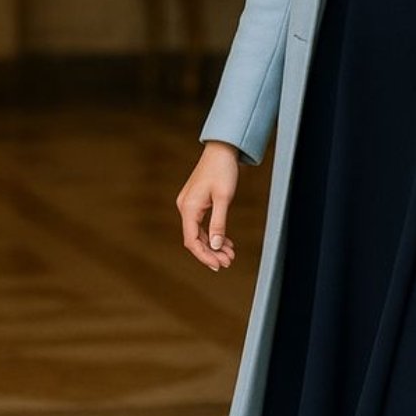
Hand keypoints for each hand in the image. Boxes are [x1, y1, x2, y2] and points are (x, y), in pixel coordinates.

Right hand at [176, 140, 240, 271]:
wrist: (222, 149)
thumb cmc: (223, 170)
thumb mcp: (224, 198)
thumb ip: (218, 223)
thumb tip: (215, 246)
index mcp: (188, 208)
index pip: (192, 241)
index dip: (204, 256)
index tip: (218, 266)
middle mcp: (185, 208)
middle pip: (196, 239)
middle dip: (211, 252)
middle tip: (228, 262)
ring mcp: (190, 205)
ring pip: (200, 232)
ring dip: (214, 244)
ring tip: (230, 254)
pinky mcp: (197, 202)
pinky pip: (202, 224)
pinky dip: (213, 233)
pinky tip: (225, 241)